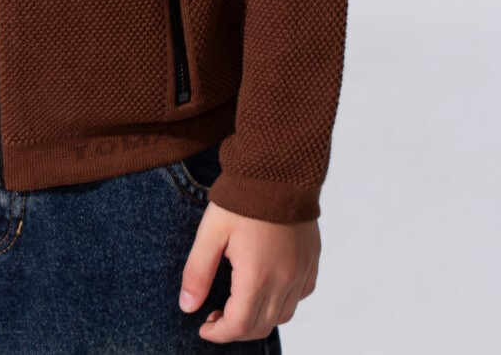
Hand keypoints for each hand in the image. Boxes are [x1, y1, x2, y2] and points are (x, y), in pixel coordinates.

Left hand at [178, 201, 318, 342]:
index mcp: (257, 276)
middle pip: (261, 326)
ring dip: (259, 319)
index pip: (239, 326)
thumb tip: (188, 307)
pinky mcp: (312, 260)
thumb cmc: (242, 197)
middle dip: (236, 330)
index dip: (218, 333)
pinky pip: (300, 296)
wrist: (279, 167)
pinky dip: (282, 302)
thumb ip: (198, 271)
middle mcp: (284, 280)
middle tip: (215, 316)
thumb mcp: (211, 231)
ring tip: (239, 304)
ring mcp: (302, 271)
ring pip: (283, 315)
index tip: (203, 327)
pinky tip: (267, 287)